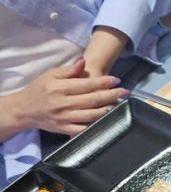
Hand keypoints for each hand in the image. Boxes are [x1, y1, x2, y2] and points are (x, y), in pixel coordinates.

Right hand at [1, 58, 129, 138]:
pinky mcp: (65, 129)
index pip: (86, 85)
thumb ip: (68, 70)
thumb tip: (83, 62)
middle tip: (125, 91)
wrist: (24, 110)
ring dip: (109, 110)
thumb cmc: (39, 90)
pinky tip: (108, 119)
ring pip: (92, 115)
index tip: (116, 80)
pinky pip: (85, 129)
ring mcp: (64, 118)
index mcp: (59, 88)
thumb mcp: (50, 75)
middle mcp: (62, 103)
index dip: (103, 82)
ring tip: (120, 104)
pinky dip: (98, 125)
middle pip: (92, 100)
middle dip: (112, 95)